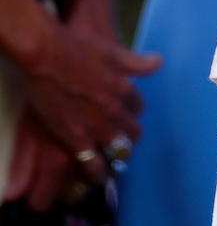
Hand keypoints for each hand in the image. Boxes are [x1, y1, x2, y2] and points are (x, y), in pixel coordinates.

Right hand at [6, 10, 154, 169]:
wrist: (48, 55)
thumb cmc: (78, 48)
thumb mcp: (114, 52)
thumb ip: (137, 62)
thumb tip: (158, 62)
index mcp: (125, 89)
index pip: (138, 107)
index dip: (134, 111)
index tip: (129, 115)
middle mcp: (115, 110)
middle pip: (132, 132)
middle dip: (129, 136)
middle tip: (123, 141)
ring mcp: (96, 125)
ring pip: (117, 149)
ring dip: (117, 155)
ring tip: (114, 161)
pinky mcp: (75, 136)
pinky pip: (91, 161)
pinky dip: (96, 171)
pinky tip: (97, 177)